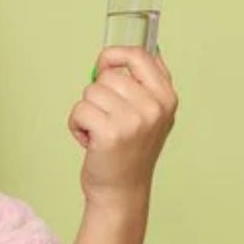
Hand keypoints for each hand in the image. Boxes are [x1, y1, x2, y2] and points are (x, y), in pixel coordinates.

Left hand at [69, 45, 178, 206]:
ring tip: (100, 131)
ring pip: (91, 91)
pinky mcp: (111, 133)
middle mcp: (154, 107)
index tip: (103, 67)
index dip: (113, 56)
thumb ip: (145, 84)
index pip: (140, 55)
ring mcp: (134, 120)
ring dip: (87, 111)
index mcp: (167, 97)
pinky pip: (79, 109)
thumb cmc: (130, 151)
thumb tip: (124, 53)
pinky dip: (76, 124)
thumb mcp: (152, 115)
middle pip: (108, 75)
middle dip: (98, 95)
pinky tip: (89, 140)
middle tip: (107, 119)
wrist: (122, 190)